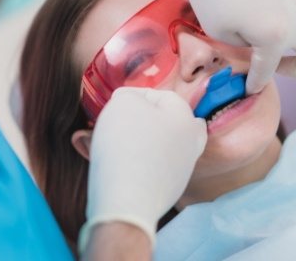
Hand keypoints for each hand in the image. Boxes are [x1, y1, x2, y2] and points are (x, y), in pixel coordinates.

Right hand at [79, 88, 206, 252]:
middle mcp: (190, 143)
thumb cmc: (126, 145)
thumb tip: (130, 102)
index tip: (113, 104)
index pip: (160, 95)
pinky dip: (134, 164)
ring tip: (105, 144)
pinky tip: (114, 166)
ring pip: (157, 147)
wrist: (127, 200)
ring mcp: (181, 170)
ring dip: (134, 143)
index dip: (134, 96)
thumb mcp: (123, 102)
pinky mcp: (168, 191)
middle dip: (138, 121)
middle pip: (164, 123)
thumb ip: (129, 95)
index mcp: (186, 117)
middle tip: (115, 124)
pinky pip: (150, 169)